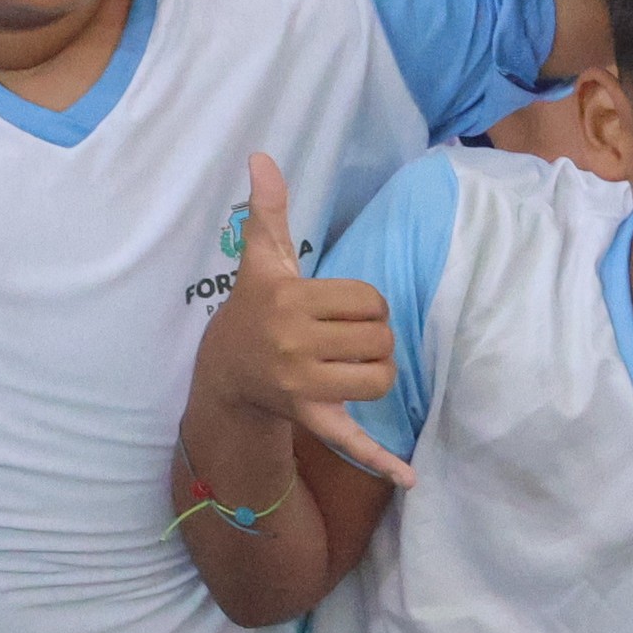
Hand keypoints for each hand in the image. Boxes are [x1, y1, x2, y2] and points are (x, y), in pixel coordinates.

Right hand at [192, 154, 405, 487]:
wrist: (224, 374)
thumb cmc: (253, 310)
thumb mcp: (260, 262)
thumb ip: (267, 211)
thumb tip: (261, 156)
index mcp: (289, 300)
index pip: (369, 300)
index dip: (365, 306)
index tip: (336, 311)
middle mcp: (292, 342)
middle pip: (380, 338)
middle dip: (372, 339)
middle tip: (342, 341)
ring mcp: (300, 384)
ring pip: (379, 378)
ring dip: (376, 373)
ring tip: (348, 368)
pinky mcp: (310, 420)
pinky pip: (351, 439)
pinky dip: (380, 460)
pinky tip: (408, 476)